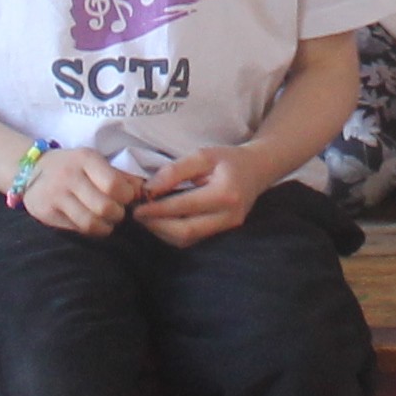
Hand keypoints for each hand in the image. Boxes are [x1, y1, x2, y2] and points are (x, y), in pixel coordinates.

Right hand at [19, 144, 140, 237]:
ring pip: (90, 223)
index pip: (115, 184)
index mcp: (86, 159)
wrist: (31, 170)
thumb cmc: (72, 166)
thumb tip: (144, 191)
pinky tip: (91, 223)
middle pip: (105, 207)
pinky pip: (76, 229)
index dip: (127, 196)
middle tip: (117, 212)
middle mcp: (69, 176)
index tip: (127, 198)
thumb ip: (119, 175)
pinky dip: (89, 230)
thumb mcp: (94, 162)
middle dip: (118, 214)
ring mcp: (56, 196)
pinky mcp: (47, 213)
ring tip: (106, 221)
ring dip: (105, 226)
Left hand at [134, 146, 258, 245]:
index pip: (185, 206)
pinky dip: (173, 233)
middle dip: (157, 225)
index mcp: (225, 194)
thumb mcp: (203, 155)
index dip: (158, 209)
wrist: (257, 170)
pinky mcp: (222, 233)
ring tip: (147, 218)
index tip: (138, 206)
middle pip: (185, 231)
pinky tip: (162, 221)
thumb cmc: (229, 160)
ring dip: (163, 232)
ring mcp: (227, 228)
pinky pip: (193, 239)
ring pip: (187, 240)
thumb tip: (150, 188)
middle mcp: (228, 216)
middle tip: (138, 215)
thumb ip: (176, 170)